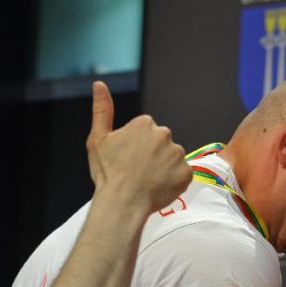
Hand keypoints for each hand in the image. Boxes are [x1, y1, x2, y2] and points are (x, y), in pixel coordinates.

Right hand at [86, 81, 191, 214]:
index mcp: (145, 123)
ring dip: (164, 168)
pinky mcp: (187, 172)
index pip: (145, 131)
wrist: (122, 202)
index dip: (135, 147)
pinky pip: (182, 175)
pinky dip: (173, 181)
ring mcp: (178, 154)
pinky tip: (158, 188)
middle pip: (161, 143)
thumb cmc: (108, 173)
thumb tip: (99, 84)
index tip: (127, 159)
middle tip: (137, 171)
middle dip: (152, 155)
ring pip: (172, 159)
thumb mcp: (98, 139)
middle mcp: (165, 134)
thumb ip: (102, 109)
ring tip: (147, 181)